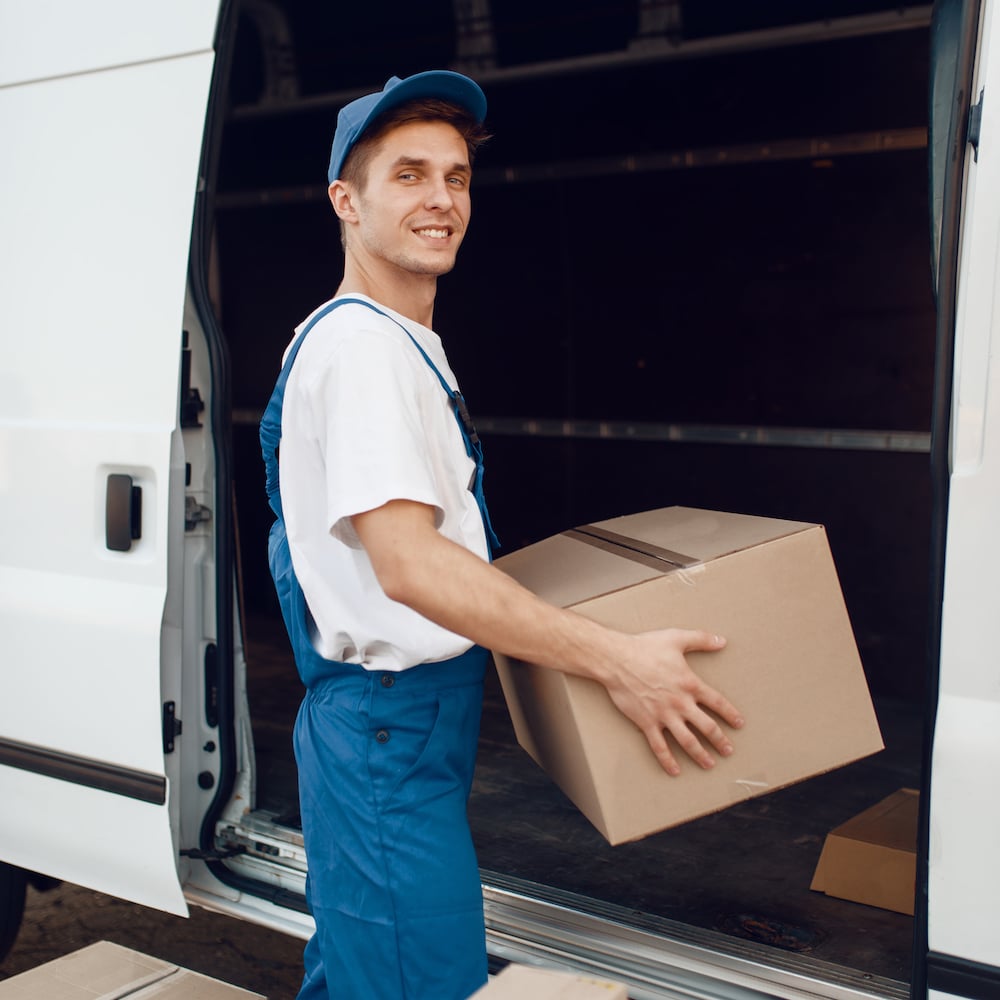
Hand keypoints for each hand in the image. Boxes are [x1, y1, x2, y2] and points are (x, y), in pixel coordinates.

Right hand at [604, 629, 743, 775]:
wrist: (617, 660)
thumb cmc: (645, 647)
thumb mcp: (676, 638)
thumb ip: (702, 639)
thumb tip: (722, 641)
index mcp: (690, 684)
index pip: (717, 702)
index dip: (730, 714)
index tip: (739, 724)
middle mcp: (680, 703)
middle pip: (707, 727)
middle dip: (720, 741)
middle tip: (728, 751)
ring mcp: (664, 715)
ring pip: (687, 741)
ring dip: (700, 754)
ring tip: (709, 763)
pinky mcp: (647, 723)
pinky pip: (659, 746)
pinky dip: (668, 760)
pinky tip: (675, 771)